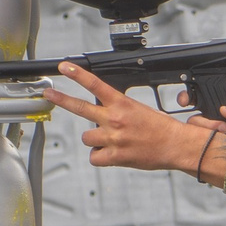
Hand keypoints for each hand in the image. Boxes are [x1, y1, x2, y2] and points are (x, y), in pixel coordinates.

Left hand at [40, 61, 225, 182]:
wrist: (175, 145)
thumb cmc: (161, 129)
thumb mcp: (139, 110)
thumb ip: (117, 110)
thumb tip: (102, 115)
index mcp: (122, 104)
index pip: (95, 84)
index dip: (77, 74)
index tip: (64, 67)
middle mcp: (115, 119)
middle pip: (81, 107)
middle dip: (62, 100)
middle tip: (49, 94)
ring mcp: (113, 138)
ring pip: (87, 137)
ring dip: (95, 140)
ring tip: (111, 141)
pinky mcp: (115, 156)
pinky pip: (95, 157)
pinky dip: (100, 157)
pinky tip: (111, 154)